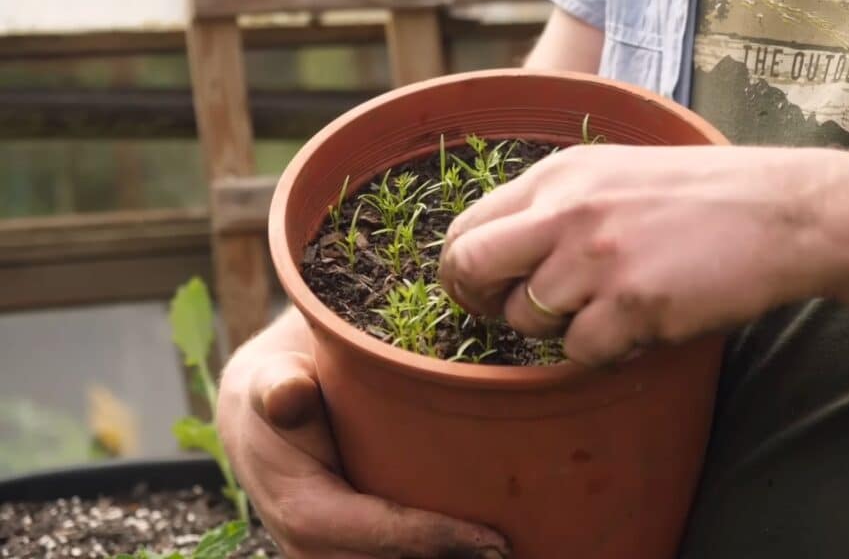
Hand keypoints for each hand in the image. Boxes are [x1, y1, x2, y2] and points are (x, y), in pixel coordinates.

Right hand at [216, 313, 510, 558]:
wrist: (259, 421)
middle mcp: (313, 551)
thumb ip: (280, 387)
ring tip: (512, 553)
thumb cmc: (278, 390)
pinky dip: (440, 557)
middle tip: (516, 551)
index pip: (380, 533)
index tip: (497, 540)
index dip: (436, 539)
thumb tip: (285, 394)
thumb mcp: (274, 380)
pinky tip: (483, 552)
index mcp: (303, 510)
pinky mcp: (350, 556)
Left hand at [439, 145, 840, 365]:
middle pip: (472, 267)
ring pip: (527, 319)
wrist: (781, 211)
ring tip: (609, 309)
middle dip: (479, 301)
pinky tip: (640, 325)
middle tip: (509, 315)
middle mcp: (566, 211)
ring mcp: (596, 257)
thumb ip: (554, 205)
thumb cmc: (700, 196)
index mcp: (557, 176)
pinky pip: (580, 351)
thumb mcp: (614, 172)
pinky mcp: (631, 303)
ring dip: (560, 329)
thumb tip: (500, 254)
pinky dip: (604, 350)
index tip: (482, 289)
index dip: (462, 268)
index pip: (466, 226)